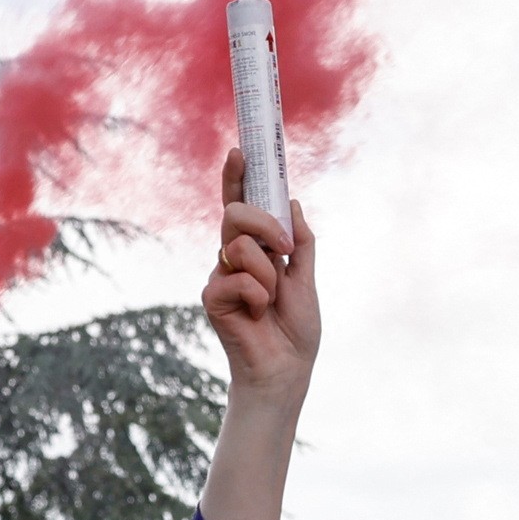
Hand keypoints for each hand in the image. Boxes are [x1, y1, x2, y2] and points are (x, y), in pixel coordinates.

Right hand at [202, 176, 319, 405]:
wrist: (287, 369)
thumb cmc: (295, 329)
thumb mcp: (306, 278)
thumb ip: (301, 242)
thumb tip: (292, 201)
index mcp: (256, 249)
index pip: (241, 205)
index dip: (237, 178)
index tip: (240, 150)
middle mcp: (233, 257)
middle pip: (235, 214)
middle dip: (264, 225)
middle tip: (284, 251)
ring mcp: (220, 276)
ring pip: (239, 246)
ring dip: (267, 272)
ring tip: (271, 299)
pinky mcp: (212, 298)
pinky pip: (235, 277)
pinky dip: (257, 294)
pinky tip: (257, 313)